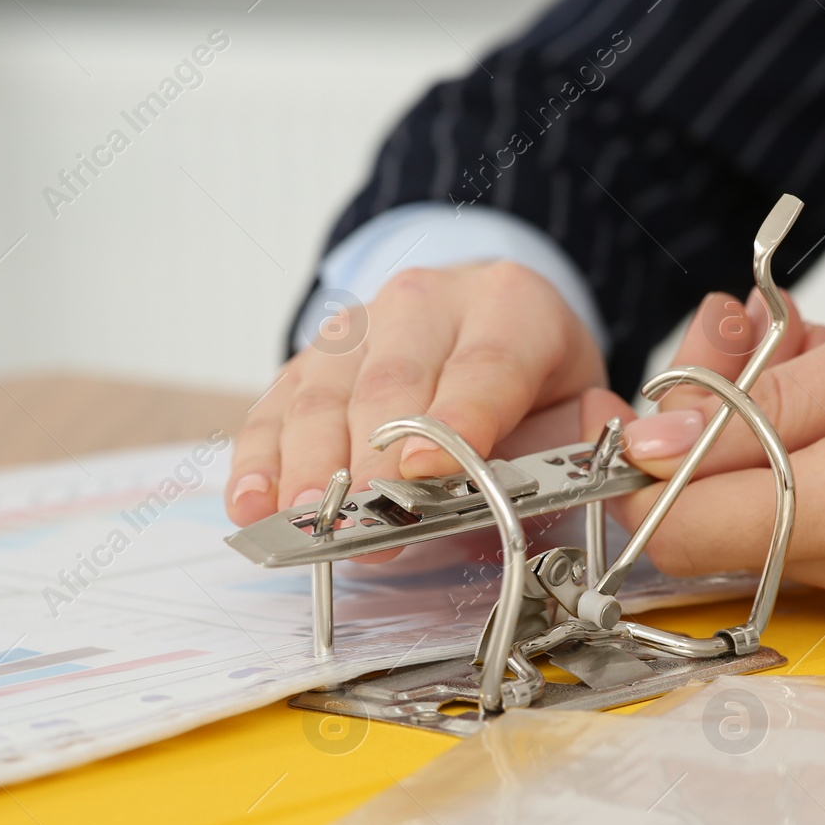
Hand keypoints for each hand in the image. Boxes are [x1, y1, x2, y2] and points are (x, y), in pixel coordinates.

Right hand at [226, 262, 610, 549]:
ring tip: (304, 521)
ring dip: (309, 464)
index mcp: (510, 306)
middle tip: (363, 520)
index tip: (427, 473)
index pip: (485, 366)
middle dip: (373, 457)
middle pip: (392, 380)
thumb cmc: (531, 378)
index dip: (455, 421)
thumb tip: (552, 483)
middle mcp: (427, 303)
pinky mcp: (310, 360)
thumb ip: (563, 447)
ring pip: (325, 392)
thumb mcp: (572, 401)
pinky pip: (276, 407)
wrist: (485, 318)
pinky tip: (253, 504)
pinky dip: (260, 460)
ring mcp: (360, 328)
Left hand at [615, 239, 824, 621]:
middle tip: (735, 329)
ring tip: (804, 341)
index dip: (638, 481)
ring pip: (783, 526)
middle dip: (710, 430)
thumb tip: (657, 443)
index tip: (631, 411)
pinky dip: (819, 463)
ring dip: (765, 438)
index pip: (690, 540)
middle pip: (732, 530)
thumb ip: (765, 402)